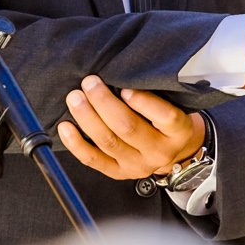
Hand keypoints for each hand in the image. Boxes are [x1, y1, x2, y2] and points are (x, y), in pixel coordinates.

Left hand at [57, 76, 204, 179]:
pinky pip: (93, 160)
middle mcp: (160, 152)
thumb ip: (154, 91)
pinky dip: (76, 143)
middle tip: (90, 83)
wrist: (173, 150)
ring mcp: (138, 165)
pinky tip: (65, 126)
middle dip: (104, 103)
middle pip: (128, 128)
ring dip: (87, 117)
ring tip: (75, 98)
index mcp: (179, 131)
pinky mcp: (119, 173)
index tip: (125, 87)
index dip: (143, 102)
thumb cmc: (167, 118)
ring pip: (108, 142)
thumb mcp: (174, 103)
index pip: (165, 116)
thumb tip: (120, 70)